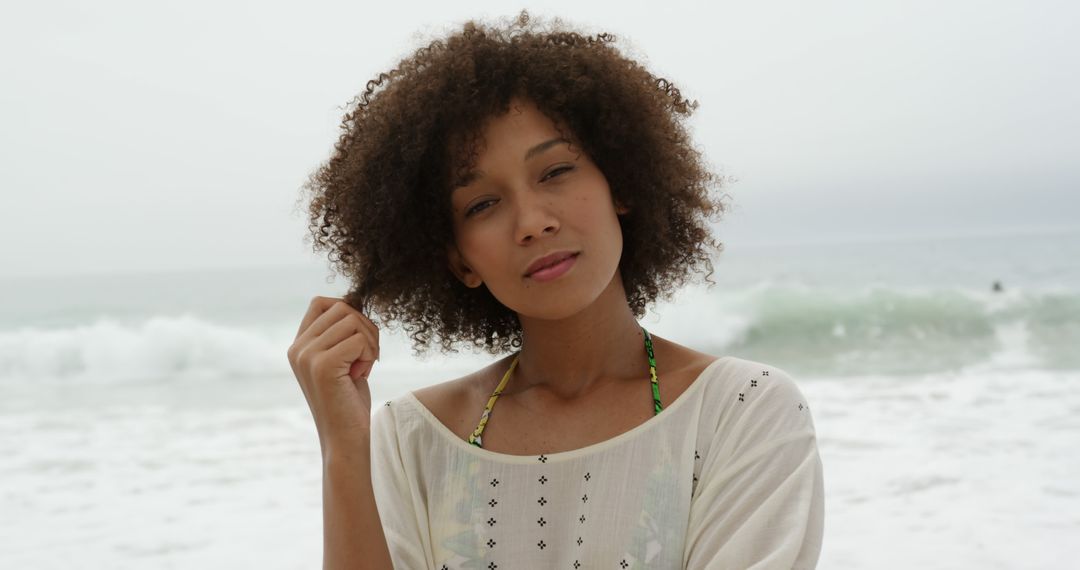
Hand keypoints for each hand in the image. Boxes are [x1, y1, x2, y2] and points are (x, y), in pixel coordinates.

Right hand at [287, 296, 380, 450]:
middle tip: (368, 356)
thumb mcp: (341, 360)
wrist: (345, 440)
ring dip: (369, 342)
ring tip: (363, 367)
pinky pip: (359, 340)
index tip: (359, 338)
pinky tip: (362, 375)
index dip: (348, 311)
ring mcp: (308, 356)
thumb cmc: (349, 401)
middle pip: (342, 307)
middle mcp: (298, 348)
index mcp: (298, 346)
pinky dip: (370, 355)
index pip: (321, 302)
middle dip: (365, 328)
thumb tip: (354, 300)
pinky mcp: (323, 366)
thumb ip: (340, 334)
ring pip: (353, 320)